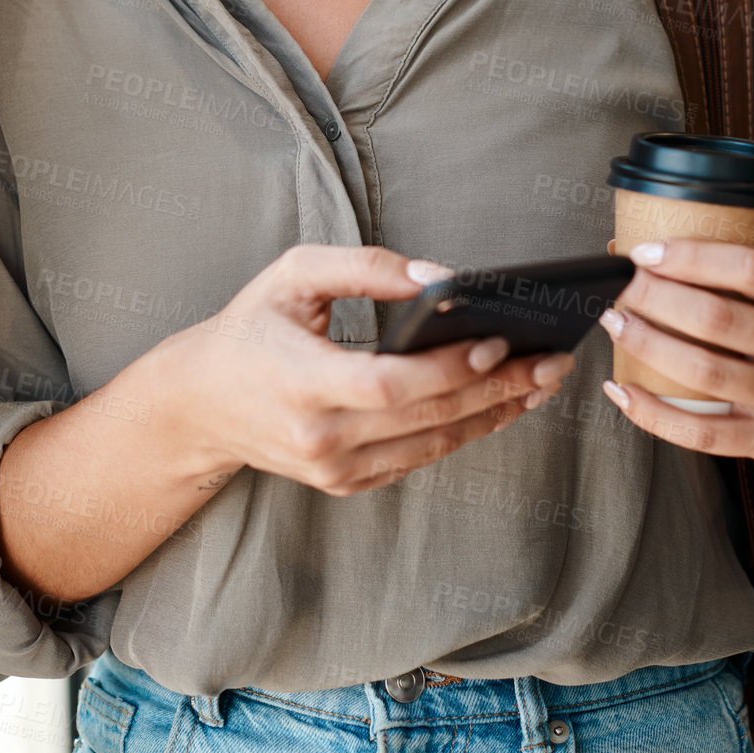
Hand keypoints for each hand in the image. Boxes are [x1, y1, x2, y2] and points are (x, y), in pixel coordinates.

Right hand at [144, 245, 576, 497]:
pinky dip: (463, 433)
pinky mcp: (346, 484)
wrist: (200, 404)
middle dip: (497, 388)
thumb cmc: (252, 326)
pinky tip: (500, 405)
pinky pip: (417, 459)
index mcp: (302, 381)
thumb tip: (438, 278)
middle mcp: (320, 437)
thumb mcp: (293, 275)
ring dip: (494, 414)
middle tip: (553, 360)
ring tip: (542, 381)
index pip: (389, 385)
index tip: (499, 341)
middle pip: (426, 419)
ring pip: (432, 446)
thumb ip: (363, 268)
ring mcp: (334, 470)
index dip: (448, 368)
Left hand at [597, 239, 753, 480]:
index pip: (751, 268)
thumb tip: (647, 250)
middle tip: (620, 287)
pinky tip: (622, 391)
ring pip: (703, 371)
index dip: (691, 258)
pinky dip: (653, 412)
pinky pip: (701, 432)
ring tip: (614, 323)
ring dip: (646, 344)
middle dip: (655, 298)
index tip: (645, 252)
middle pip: (717, 318)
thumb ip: (744, 275)